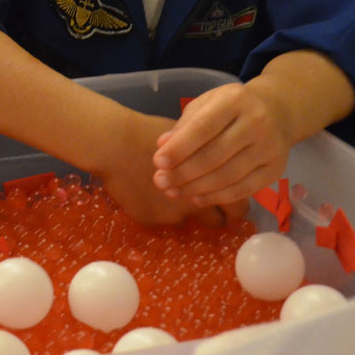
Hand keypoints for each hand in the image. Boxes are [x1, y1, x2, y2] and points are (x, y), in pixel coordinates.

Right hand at [97, 112, 240, 226]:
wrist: (114, 145)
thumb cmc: (150, 133)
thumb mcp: (188, 138)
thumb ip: (206, 156)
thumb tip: (219, 161)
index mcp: (214, 182)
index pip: (240, 206)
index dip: (234, 202)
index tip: (227, 198)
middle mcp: (200, 204)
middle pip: (219, 222)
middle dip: (214, 214)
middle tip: (203, 202)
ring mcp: (175, 215)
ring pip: (189, 222)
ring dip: (185, 211)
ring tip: (172, 196)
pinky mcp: (152, 221)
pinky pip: (162, 219)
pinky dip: (159, 209)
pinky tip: (146, 193)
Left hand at [152, 81, 290, 207]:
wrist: (277, 112)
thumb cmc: (230, 108)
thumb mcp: (206, 104)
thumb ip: (184, 125)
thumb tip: (162, 146)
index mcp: (235, 100)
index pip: (203, 127)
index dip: (179, 148)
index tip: (158, 162)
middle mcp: (257, 123)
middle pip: (215, 155)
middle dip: (183, 172)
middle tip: (160, 182)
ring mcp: (270, 148)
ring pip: (228, 176)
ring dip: (196, 188)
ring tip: (173, 192)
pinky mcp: (276, 170)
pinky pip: (243, 189)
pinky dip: (217, 197)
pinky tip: (196, 198)